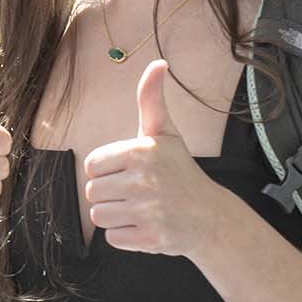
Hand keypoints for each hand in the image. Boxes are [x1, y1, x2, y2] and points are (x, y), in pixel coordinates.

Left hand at [82, 59, 235, 256]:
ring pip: (98, 215)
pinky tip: (145, 225)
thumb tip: (158, 63)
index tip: (129, 171)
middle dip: (110, 193)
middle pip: (92, 192)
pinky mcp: (149, 239)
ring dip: (115, 215)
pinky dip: (125, 235)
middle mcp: (144, 181)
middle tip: (136, 191)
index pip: (91, 165)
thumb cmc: (179, 171)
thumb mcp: (165, 133)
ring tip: (140, 208)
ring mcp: (147, 212)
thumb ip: (152, 99)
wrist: (209, 217)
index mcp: (142, 151)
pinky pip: (112, 237)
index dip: (106, 170)